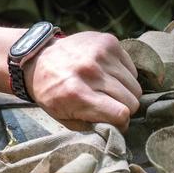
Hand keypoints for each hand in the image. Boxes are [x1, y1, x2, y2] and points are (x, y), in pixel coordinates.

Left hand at [25, 32, 141, 130]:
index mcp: (77, 93)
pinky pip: (132, 69)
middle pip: (131, 100)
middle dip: (123, 107)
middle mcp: (90, 71)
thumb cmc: (51, 91)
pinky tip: (107, 74)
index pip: (121, 114)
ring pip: (135, 85)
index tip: (115, 122)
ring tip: (106, 89)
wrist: (38, 58)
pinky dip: (123, 75)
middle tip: (108, 105)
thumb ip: (90, 126)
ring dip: (124, 91)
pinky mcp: (108, 42)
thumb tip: (117, 130)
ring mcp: (100, 54)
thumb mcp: (62, 116)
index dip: (121, 123)